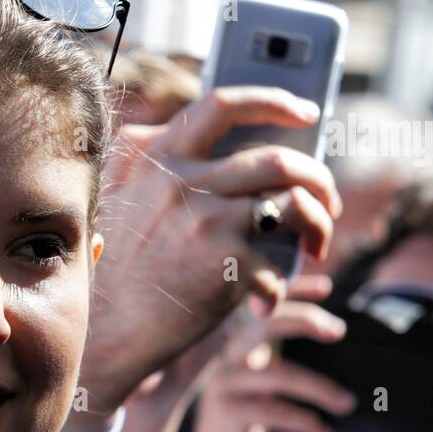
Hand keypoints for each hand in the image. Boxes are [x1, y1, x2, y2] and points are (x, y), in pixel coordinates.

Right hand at [75, 87, 339, 414]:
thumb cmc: (114, 269)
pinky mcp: (227, 261)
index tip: (306, 112)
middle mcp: (183, 181)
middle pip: (278, 159)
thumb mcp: (115, 196)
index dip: (274, 101)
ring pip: (295, 202)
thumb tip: (192, 136)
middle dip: (318, 178)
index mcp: (157, 158)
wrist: (106, 330)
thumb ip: (145, 159)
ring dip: (320, 222)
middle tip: (326, 200)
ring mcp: (208, 219)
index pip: (222, 105)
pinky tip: (264, 301)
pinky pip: (281, 261)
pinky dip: (281, 285)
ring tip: (316, 243)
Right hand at [189, 275, 353, 431]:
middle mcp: (228, 359)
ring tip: (347, 404)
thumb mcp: (266, 391)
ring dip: (320, 388)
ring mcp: (224, 385)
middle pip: (263, 325)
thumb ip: (283, 363)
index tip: (327, 286)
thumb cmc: (249, 430)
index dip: (291, 290)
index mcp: (241, 348)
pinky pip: (273, 411)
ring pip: (278, 374)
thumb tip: (333, 335)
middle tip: (338, 330)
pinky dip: (305, 421)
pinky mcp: (226, 415)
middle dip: (302, 319)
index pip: (264, 307)